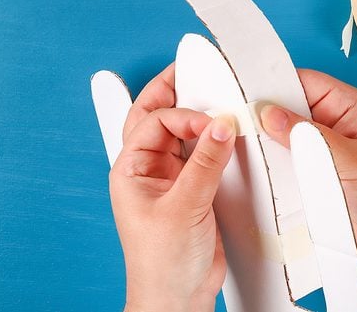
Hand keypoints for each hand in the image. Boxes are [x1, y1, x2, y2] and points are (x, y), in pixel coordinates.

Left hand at [110, 65, 235, 311]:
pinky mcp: (192, 187)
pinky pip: (200, 152)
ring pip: (178, 132)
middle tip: (191, 67)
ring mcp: (170, 177)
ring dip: (193, 113)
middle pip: (154, 115)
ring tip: (210, 90)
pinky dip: (211, 138)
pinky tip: (225, 131)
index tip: (213, 122)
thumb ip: (205, 164)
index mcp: (131, 169)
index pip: (157, 122)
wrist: (177, 295)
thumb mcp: (185, 207)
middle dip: (170, 90)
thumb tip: (221, 125)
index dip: (185, 116)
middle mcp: (148, 168)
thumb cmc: (162, 262)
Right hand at [260, 69, 356, 311]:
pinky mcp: (309, 174)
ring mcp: (316, 150)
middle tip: (232, 123)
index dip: (273, 84)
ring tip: (237, 147)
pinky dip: (268, 167)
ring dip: (263, 144)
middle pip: (286, 108)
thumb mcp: (351, 159)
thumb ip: (310, 136)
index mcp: (345, 105)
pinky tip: (250, 170)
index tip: (242, 92)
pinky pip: (282, 163)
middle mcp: (328, 123)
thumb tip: (268, 113)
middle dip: (262, 115)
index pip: (302, 81)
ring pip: (280, 137)